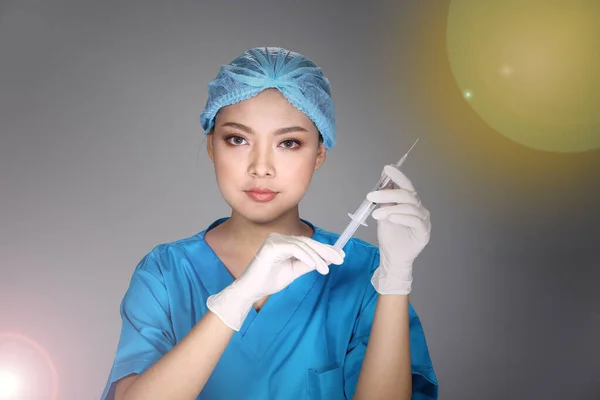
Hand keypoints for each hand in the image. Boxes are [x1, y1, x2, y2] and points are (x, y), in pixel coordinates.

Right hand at [207, 233, 344, 329]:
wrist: (251, 290)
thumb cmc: (268, 281)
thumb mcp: (293, 271)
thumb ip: (308, 264)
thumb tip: (326, 260)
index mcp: (284, 243)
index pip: (308, 243)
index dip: (325, 249)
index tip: (339, 255)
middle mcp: (279, 238)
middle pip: (307, 242)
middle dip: (325, 251)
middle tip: (340, 258)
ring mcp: (275, 240)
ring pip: (302, 245)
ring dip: (317, 257)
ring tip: (326, 269)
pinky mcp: (272, 246)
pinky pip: (294, 249)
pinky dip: (306, 257)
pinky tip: (316, 266)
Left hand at [366, 165, 430, 294]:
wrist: (392, 256)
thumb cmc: (390, 235)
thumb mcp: (383, 213)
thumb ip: (385, 198)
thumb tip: (383, 177)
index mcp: (410, 202)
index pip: (406, 185)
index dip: (398, 176)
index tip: (386, 169)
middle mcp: (419, 208)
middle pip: (406, 195)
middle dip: (388, 193)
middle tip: (370, 196)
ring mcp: (423, 220)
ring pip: (409, 207)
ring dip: (390, 208)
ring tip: (376, 214)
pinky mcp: (424, 232)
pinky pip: (415, 220)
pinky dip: (401, 217)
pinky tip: (390, 218)